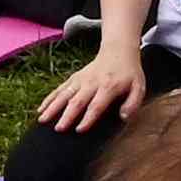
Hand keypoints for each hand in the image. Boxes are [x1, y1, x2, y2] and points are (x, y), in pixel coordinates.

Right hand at [31, 44, 146, 140]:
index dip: (88, 118)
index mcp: (108, 87)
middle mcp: (92, 83)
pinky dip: (49, 99)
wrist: (118, 50)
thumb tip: (124, 117)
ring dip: (53, 107)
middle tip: (58, 129)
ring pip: (64, 94)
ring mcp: (81, 80)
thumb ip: (133, 103)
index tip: (79, 130)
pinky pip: (59, 89)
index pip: (96, 105)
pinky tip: (40, 110)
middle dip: (66, 115)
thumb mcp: (139, 87)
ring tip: (42, 120)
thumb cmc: (129, 73)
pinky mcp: (74, 78)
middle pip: (77, 101)